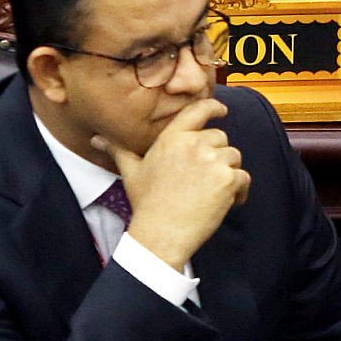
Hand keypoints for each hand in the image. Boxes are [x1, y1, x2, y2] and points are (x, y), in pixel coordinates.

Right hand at [90, 99, 249, 269]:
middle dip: (217, 156)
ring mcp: (212, 160)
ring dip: (229, 174)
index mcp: (172, 138)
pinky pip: (243, 177)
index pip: (197, 111)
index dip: (213, 107)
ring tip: (213, 193)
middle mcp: (193, 144)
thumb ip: (118, 150)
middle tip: (205, 179)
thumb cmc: (146, 204)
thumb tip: (96, 139)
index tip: (221, 110)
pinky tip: (226, 203)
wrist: (161, 233)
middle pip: (221, 138)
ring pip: (233, 158)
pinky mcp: (228, 179)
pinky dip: (240, 191)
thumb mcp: (131, 172)